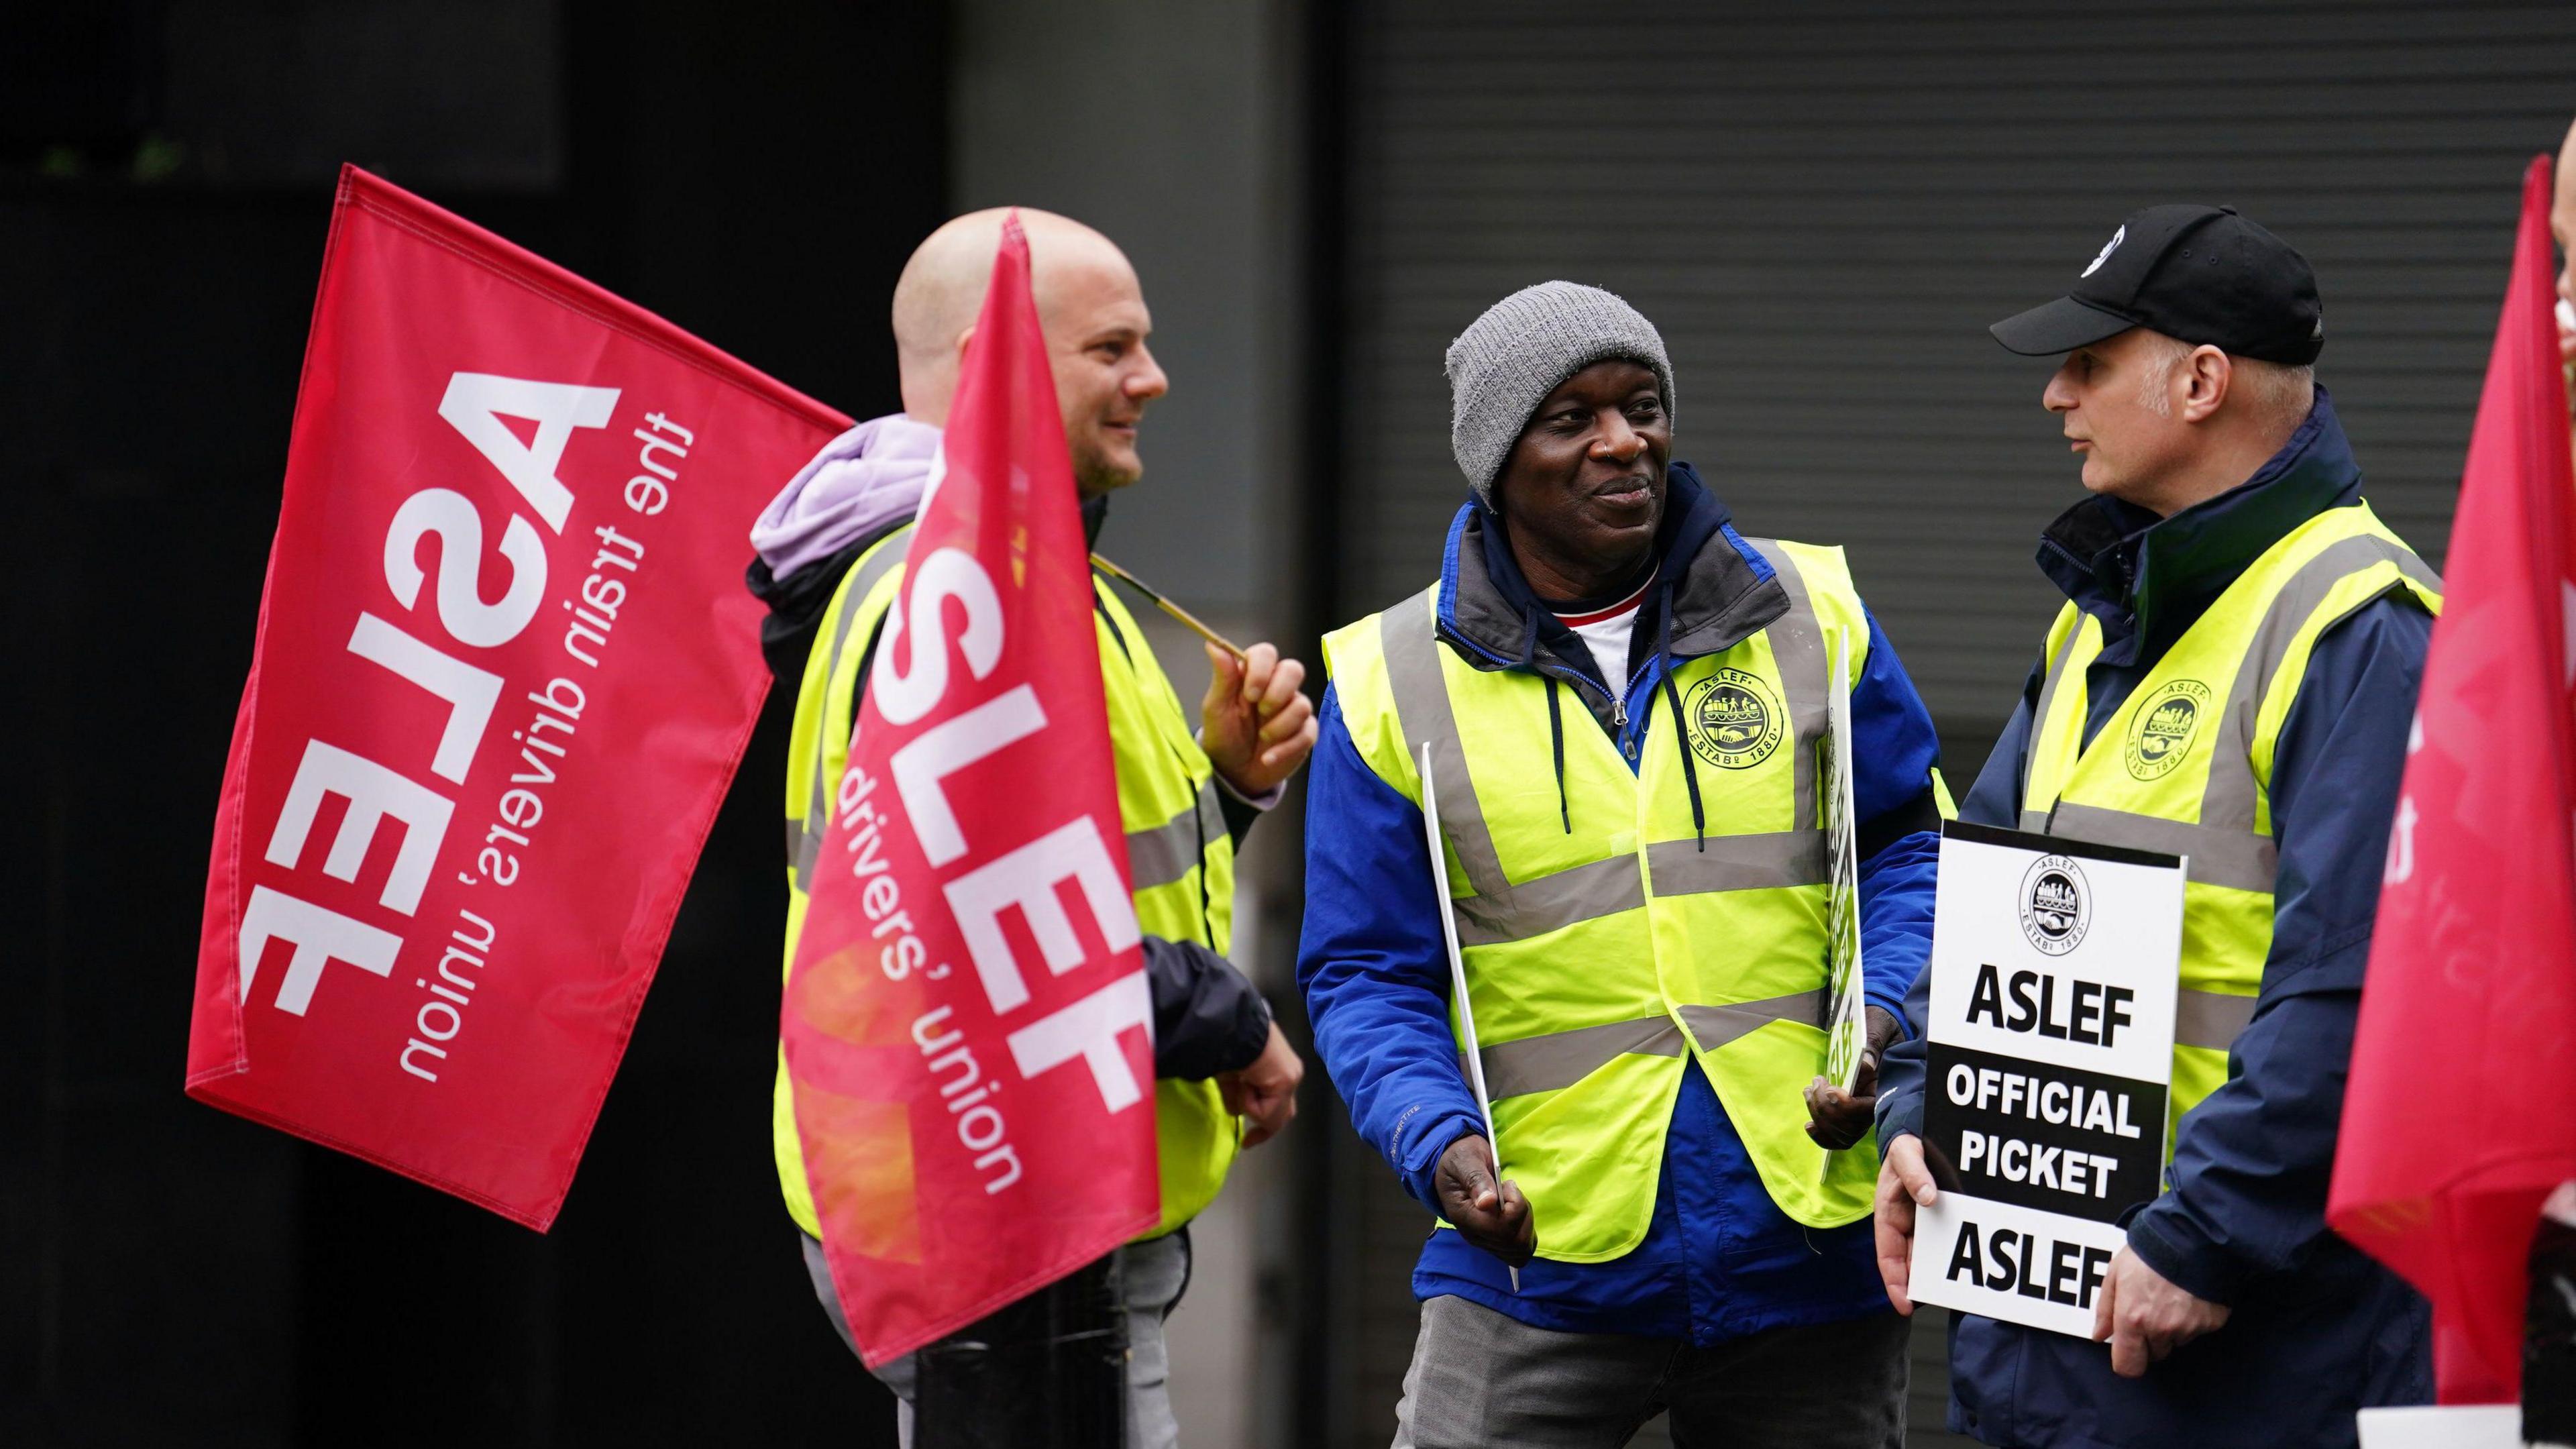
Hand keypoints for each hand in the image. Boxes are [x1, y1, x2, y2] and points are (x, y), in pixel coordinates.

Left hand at [1201, 642, 1316, 797]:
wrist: (1234, 773)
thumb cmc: (1223, 735)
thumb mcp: (1217, 708)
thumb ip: (1222, 677)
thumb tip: (1213, 644)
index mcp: (1253, 675)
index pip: (1266, 653)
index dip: (1262, 670)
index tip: (1250, 694)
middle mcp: (1276, 687)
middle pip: (1294, 669)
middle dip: (1278, 694)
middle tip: (1261, 712)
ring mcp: (1293, 709)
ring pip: (1302, 704)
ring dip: (1280, 726)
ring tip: (1262, 738)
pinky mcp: (1304, 732)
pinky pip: (1308, 732)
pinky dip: (1286, 748)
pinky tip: (1268, 758)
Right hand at [1217, 1021, 1302, 1147]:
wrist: (1233, 1030)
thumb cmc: (1226, 1046)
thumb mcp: (1229, 1078)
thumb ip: (1236, 1098)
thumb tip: (1235, 1113)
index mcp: (1276, 1068)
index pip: (1278, 1102)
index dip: (1264, 1124)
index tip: (1247, 1142)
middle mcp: (1289, 1072)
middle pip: (1283, 1113)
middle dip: (1266, 1126)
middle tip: (1248, 1140)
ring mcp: (1291, 1078)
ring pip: (1272, 1114)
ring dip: (1250, 1106)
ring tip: (1239, 1082)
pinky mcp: (1286, 1082)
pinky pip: (1266, 1111)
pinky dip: (1249, 1102)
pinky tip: (1244, 1081)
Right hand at [1434, 1134, 1534, 1267]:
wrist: (1457, 1166)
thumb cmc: (1461, 1160)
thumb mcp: (1465, 1160)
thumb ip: (1475, 1179)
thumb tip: (1487, 1202)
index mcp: (1463, 1216)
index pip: (1501, 1229)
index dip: (1515, 1207)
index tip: (1507, 1184)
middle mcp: (1474, 1235)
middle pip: (1515, 1241)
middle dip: (1523, 1213)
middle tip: (1511, 1192)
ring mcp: (1485, 1242)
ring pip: (1522, 1247)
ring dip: (1526, 1221)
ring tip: (1513, 1201)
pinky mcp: (1496, 1243)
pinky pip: (1521, 1249)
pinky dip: (1526, 1230)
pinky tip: (1516, 1212)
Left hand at [1804, 1006, 1901, 1149]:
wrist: (1878, 1031)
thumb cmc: (1879, 1028)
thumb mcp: (1879, 1029)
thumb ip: (1873, 1045)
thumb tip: (1865, 1063)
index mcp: (1887, 1088)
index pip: (1867, 1111)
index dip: (1846, 1106)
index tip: (1830, 1089)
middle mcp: (1876, 1106)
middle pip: (1850, 1126)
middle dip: (1826, 1109)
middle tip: (1814, 1083)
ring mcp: (1863, 1114)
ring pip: (1842, 1134)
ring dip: (1819, 1116)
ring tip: (1808, 1091)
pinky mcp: (1851, 1116)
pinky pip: (1839, 1137)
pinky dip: (1822, 1136)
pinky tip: (1809, 1126)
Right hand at [1875, 1133, 1936, 1313]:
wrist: (1920, 1134)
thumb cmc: (1906, 1144)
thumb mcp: (1905, 1154)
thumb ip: (1914, 1172)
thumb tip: (1927, 1197)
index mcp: (1888, 1214)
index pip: (1887, 1256)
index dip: (1895, 1283)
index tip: (1906, 1304)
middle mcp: (1905, 1225)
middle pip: (1909, 1265)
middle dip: (1920, 1286)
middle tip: (1937, 1303)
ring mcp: (1923, 1225)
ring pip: (1929, 1257)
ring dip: (1937, 1276)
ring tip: (1954, 1294)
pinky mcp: (1942, 1221)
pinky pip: (1946, 1244)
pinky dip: (1954, 1257)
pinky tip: (1969, 1269)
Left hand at [2092, 1246, 2229, 1375]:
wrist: (2191, 1237)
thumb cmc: (2148, 1253)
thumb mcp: (2115, 1274)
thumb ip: (2106, 1309)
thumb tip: (2099, 1336)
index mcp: (2133, 1320)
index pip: (2128, 1366)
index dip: (2127, 1361)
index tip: (2128, 1351)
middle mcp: (2161, 1330)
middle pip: (2154, 1354)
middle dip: (2150, 1340)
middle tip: (2151, 1310)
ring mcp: (2188, 1328)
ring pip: (2176, 1341)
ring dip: (2172, 1328)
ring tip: (2171, 1296)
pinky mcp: (2211, 1323)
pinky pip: (2198, 1330)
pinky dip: (2194, 1318)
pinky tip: (2189, 1295)